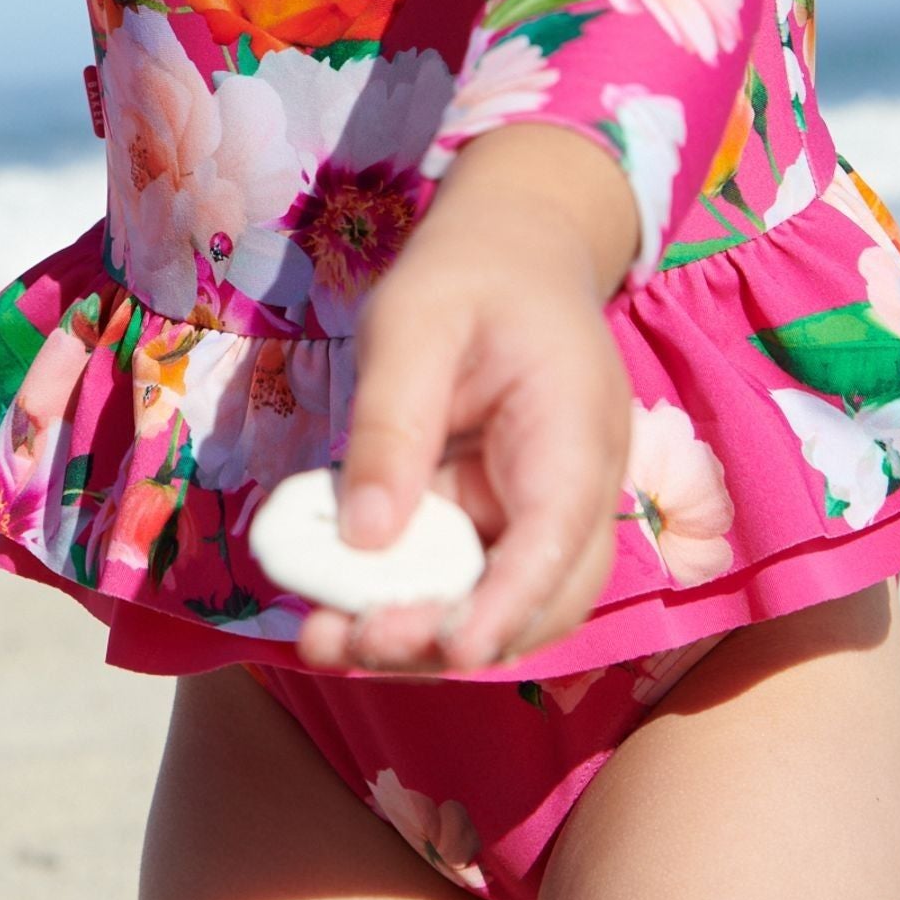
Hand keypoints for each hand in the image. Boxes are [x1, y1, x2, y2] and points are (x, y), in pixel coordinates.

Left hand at [295, 126, 635, 676]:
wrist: (508, 249)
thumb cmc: (469, 274)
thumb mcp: (412, 323)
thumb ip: (391, 424)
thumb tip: (361, 536)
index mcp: (575, 434)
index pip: (557, 542)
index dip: (508, 605)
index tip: (454, 650)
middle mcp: (569, 493)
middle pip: (533, 600)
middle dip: (447, 638)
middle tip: (352, 646)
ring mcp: (532, 513)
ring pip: (492, 604)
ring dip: (416, 637)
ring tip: (323, 644)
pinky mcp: (487, 519)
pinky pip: (452, 578)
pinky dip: (398, 602)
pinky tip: (329, 614)